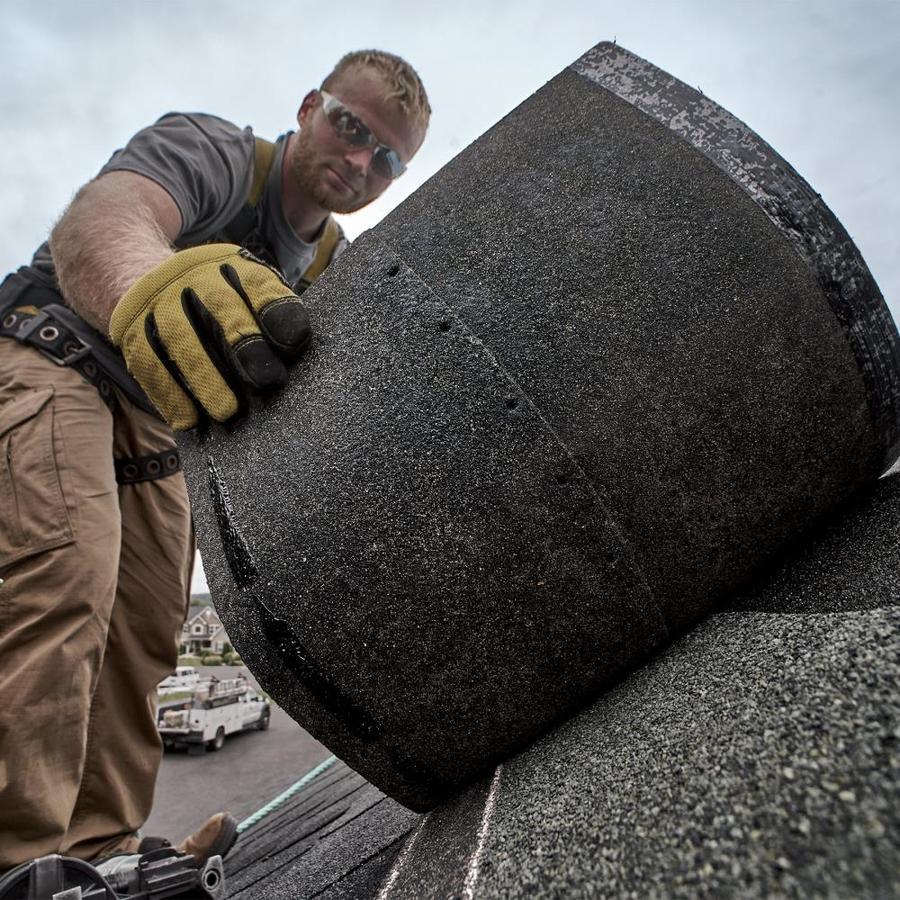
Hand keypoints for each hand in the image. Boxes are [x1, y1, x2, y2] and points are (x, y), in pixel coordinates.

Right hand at [109, 244, 309, 428]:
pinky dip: (169, 393)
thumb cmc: (217, 304)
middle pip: (220, 305)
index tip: (294, 343)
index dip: (277, 311)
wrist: (144, 277)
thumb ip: (269, 320)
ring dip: (204, 376)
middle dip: (245, 344)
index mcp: (231, 265)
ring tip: (226, 411)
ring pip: (179, 336)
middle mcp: (193, 274)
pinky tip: (189, 419)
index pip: (257, 282)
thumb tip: (291, 361)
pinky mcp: (130, 327)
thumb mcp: (244, 296)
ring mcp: (158, 298)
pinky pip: (147, 362)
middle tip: (267, 382)